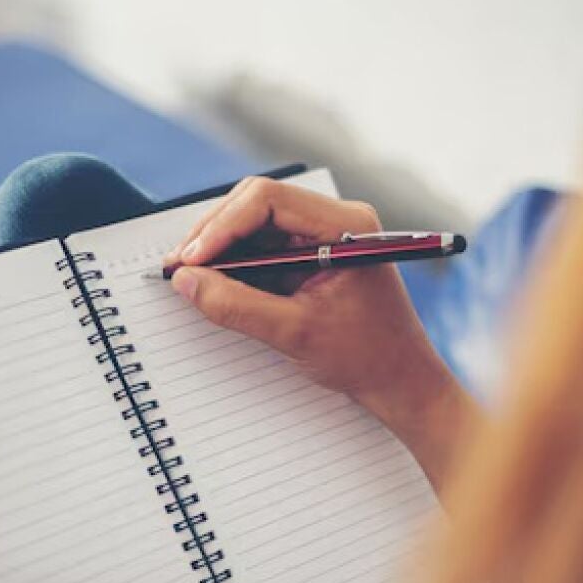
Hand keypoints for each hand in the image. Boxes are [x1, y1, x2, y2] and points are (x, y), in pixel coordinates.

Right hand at [165, 177, 472, 486]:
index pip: (268, 199)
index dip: (222, 226)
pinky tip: (212, 282)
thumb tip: (186, 282)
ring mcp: (324, 235)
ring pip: (255, 224)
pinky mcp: (313, 255)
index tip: (192, 260)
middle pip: (257, 203)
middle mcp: (336, 219)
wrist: (402, 383)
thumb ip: (237, 306)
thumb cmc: (368, 358)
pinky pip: (264, 246)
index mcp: (346, 225)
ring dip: (220, 248)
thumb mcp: (295, 334)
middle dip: (214, 234)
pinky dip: (235, 263)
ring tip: (189, 276)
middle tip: (180, 268)